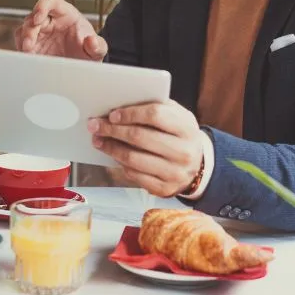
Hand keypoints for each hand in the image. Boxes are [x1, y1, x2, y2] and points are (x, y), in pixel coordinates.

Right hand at [15, 0, 107, 60]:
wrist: (84, 64)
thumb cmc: (90, 50)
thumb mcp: (98, 49)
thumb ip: (98, 45)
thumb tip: (92, 41)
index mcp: (65, 13)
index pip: (49, 1)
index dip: (41, 6)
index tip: (38, 19)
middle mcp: (49, 20)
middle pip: (32, 17)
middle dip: (29, 30)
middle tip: (29, 45)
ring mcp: (40, 34)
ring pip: (23, 30)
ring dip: (22, 40)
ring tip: (27, 52)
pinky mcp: (34, 47)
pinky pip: (21, 44)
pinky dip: (21, 50)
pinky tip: (27, 58)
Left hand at [88, 99, 203, 196]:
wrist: (199, 165)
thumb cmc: (180, 135)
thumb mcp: (177, 116)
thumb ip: (156, 107)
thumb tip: (121, 106)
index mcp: (187, 128)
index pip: (154, 115)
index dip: (130, 113)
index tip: (112, 114)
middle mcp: (183, 152)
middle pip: (140, 137)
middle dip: (112, 130)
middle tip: (95, 125)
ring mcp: (174, 173)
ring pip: (133, 159)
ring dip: (111, 148)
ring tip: (98, 141)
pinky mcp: (164, 189)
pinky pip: (134, 175)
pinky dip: (120, 164)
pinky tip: (113, 155)